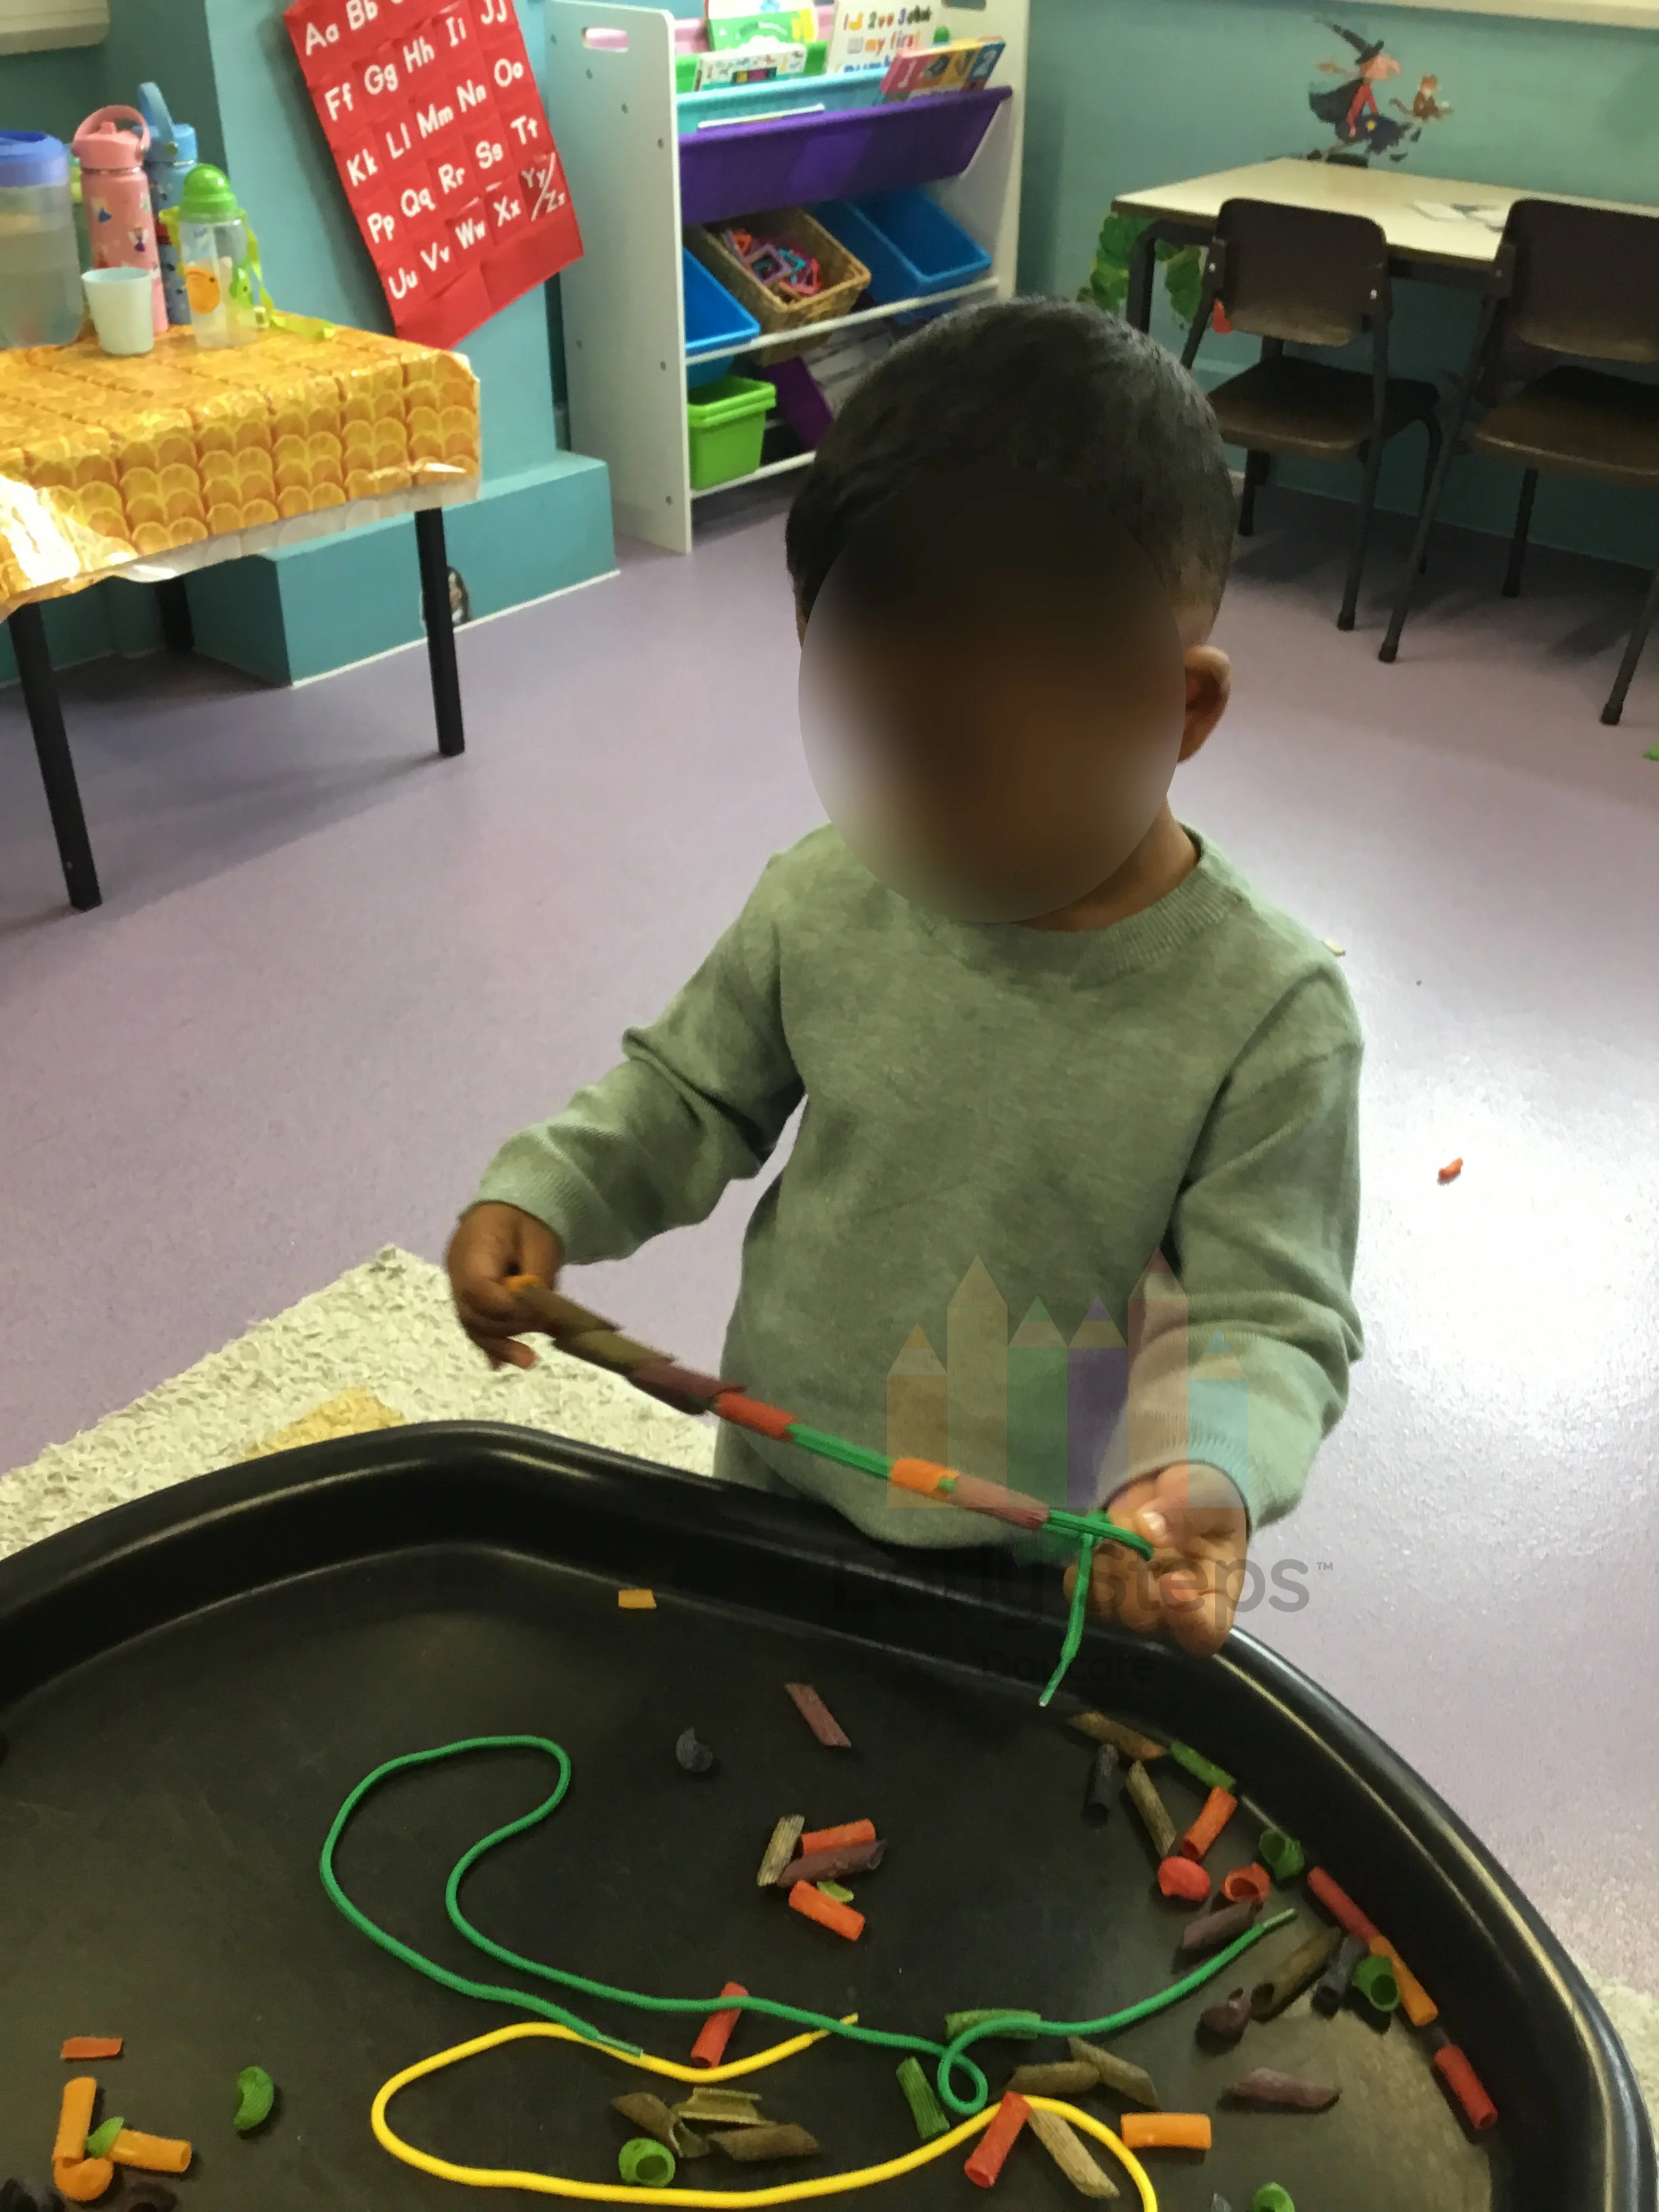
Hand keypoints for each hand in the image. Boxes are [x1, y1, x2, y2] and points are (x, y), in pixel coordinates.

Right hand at [446, 1202, 562, 1369]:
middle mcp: (456, 1270)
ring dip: (498, 1345)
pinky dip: (490, 1343)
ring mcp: (457, 1284)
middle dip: (506, 1332)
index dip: (508, 1309)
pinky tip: (501, 1364)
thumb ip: (538, 1278)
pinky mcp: (466, 1296)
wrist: (511, 1207)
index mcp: (472, 1248)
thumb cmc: (528, 1222)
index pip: (479, 1289)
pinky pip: (474, 1322)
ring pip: (471, 1323)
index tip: (539, 1318)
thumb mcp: (541, 1243)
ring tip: (526, 1361)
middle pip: (471, 1313)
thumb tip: (540, 1315)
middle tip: (540, 1337)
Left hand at [1085, 1462, 1248, 1657]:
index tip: (1175, 1584)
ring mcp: (1132, 1605)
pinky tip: (1097, 1540)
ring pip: (1107, 1607)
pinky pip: (1082, 1593)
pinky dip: (1083, 1567)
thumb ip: (1188, 1512)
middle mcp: (1171, 1613)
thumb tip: (1150, 1530)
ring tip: (1119, 1528)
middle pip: (1144, 1620)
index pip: (1204, 1633)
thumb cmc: (1208, 1502)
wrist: (1172, 1489)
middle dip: (1131, 1577)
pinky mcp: (1102, 1590)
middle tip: (1132, 1534)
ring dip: (1106, 1566)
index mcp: (1213, 1599)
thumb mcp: (1211, 1498)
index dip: (1188, 1619)